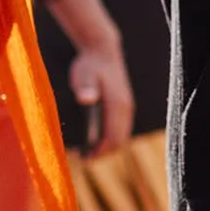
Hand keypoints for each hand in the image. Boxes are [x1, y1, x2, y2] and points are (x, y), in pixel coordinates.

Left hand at [46, 0, 132, 155]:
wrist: (103, 51)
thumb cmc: (90, 65)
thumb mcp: (83, 75)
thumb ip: (85, 87)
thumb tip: (86, 98)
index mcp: (117, 105)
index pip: (113, 137)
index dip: (100, 151)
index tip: (85, 158)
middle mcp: (126, 109)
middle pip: (119, 141)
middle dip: (103, 153)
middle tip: (84, 159)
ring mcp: (127, 108)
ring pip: (121, 136)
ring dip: (107, 146)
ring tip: (87, 152)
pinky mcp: (123, 107)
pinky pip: (120, 129)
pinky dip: (110, 138)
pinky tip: (94, 139)